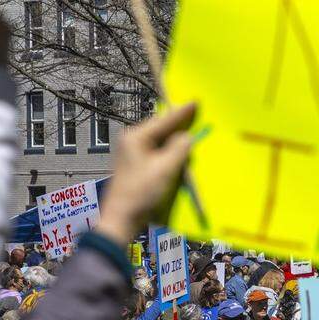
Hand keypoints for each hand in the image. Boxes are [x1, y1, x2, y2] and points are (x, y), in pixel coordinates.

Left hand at [98, 103, 196, 246]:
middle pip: (160, 128)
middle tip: (195, 114)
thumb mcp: (164, 169)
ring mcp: (133, 153)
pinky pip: (158, 151)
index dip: (181, 113)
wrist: (123, 218)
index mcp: (135, 138)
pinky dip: (170, 150)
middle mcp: (132, 141)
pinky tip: (180, 150)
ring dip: (175, 138)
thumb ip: (178, 150)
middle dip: (178, 123)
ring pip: (159, 140)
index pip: (163, 121)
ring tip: (191, 129)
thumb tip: (187, 137)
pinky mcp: (137, 165)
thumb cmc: (141, 192)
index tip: (195, 102)